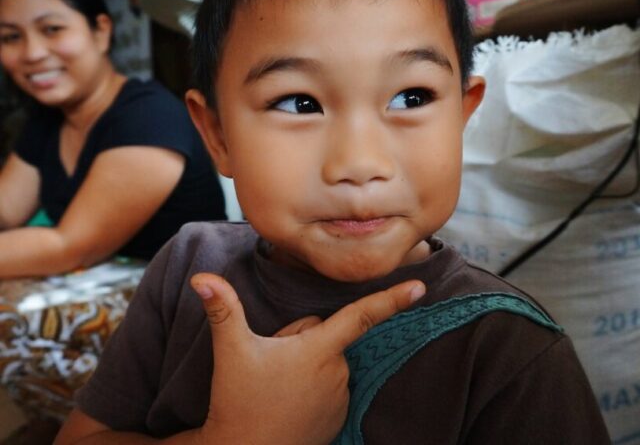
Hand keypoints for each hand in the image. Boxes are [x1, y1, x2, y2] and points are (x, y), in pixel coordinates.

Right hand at [190, 273, 424, 444]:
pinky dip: (312, 385)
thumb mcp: (231, 351)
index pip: (361, 316)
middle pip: (324, 334)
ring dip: (305, 362)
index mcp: (319, 350)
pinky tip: (289, 399)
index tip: (421, 288)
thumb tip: (201, 278)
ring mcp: (340, 397)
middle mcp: (338, 372)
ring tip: (278, 384)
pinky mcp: (338, 417)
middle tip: (272, 361)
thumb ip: (222, 309)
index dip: (392, 299)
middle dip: (301, 338)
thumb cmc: (239, 401)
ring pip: (325, 359)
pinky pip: (329, 384)